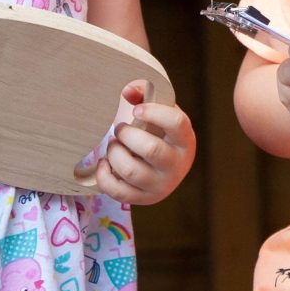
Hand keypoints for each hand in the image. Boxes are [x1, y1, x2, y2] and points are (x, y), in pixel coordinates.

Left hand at [95, 81, 196, 204]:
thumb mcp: (162, 113)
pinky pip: (118, 192)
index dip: (154, 113)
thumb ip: (146, 94)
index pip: (176, 123)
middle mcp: (177, 165)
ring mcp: (160, 185)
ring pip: (131, 171)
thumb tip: (127, 91)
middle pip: (151, 149)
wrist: (167, 169)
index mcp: (185, 140)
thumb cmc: (161, 134)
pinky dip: (104, 176)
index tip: (136, 110)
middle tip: (120, 128)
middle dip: (127, 134)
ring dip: (115, 153)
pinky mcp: (142, 199)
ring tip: (113, 145)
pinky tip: (104, 163)